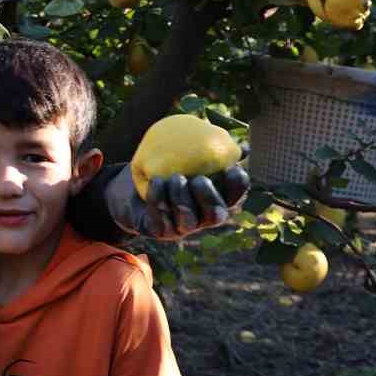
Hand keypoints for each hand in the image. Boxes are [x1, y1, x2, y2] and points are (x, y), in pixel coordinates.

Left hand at [106, 158, 248, 239]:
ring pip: (188, 221)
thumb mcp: (187, 156)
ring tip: (174, 178)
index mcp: (215, 199)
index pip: (233, 197)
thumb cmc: (167, 167)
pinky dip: (157, 200)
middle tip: (199, 179)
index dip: (237, 186)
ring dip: (182, 199)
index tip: (233, 168)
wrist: (133, 187)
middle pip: (215, 215)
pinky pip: (160, 220)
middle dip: (209, 198)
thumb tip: (243, 144)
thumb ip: (211, 149)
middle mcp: (201, 218)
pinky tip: (155, 183)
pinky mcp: (159, 231)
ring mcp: (181, 227)